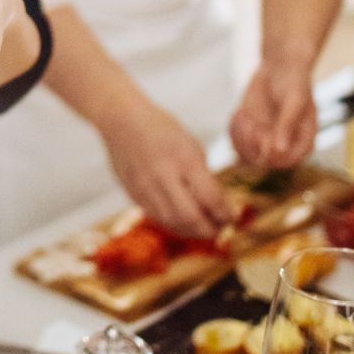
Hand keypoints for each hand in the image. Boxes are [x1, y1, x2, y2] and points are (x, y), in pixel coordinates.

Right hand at [98, 100, 230, 238]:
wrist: (123, 123)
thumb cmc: (162, 130)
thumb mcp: (191, 146)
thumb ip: (203, 176)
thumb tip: (216, 205)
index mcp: (184, 159)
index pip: (210, 198)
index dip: (224, 213)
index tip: (231, 218)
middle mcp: (163, 176)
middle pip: (190, 217)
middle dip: (210, 229)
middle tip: (220, 228)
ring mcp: (146, 188)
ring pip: (173, 223)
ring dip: (192, 231)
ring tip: (204, 229)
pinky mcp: (134, 195)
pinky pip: (157, 218)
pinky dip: (174, 224)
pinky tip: (184, 223)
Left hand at [230, 64, 316, 168]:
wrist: (280, 69)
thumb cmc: (293, 83)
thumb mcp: (294, 102)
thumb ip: (287, 125)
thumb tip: (279, 150)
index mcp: (303, 143)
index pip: (287, 162)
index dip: (272, 155)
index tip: (264, 135)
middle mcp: (285, 148)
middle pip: (262, 163)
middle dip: (252, 145)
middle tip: (251, 123)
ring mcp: (265, 143)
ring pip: (244, 155)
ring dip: (240, 137)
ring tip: (245, 115)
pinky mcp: (250, 135)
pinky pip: (235, 142)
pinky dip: (234, 128)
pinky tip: (242, 112)